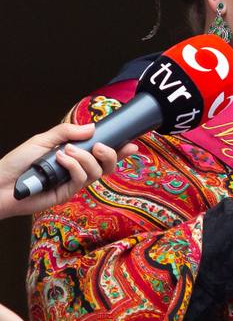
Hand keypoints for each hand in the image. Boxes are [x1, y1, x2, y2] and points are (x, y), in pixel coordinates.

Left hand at [0, 121, 135, 217]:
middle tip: (99, 146)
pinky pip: (81, 179)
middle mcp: (77, 170)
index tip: (132, 144)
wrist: (1, 183)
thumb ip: (66, 132)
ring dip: (85, 158)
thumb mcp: (43, 139)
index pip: (101, 155)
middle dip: (110, 155)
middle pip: (107, 166)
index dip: (119, 151)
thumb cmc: (18, 162)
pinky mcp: (68, 193)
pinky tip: (61, 160)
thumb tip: (93, 127)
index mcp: (74, 157)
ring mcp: (73, 183)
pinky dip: (74, 166)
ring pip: (96, 172)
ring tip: (66, 151)